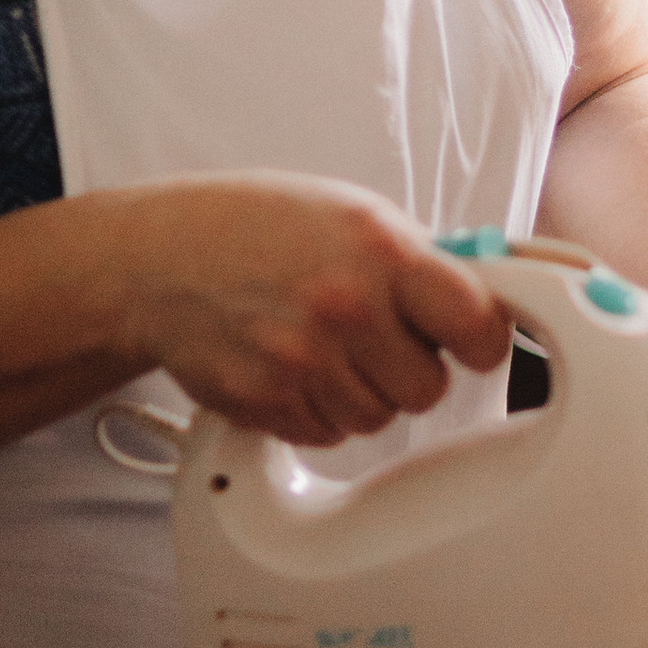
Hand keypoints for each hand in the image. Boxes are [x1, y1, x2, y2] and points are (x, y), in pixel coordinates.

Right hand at [111, 174, 512, 444]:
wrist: (156, 259)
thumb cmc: (257, 226)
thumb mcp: (352, 212)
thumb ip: (420, 260)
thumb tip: (491, 302)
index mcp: (382, 249)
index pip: (480, 325)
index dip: (480, 337)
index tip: (470, 337)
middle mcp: (345, 305)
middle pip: (429, 387)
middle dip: (410, 368)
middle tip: (376, 336)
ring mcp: (302, 359)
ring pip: (379, 418)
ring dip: (362, 392)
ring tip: (323, 344)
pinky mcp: (266, 402)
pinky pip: (327, 434)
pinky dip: (317, 411)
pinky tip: (290, 365)